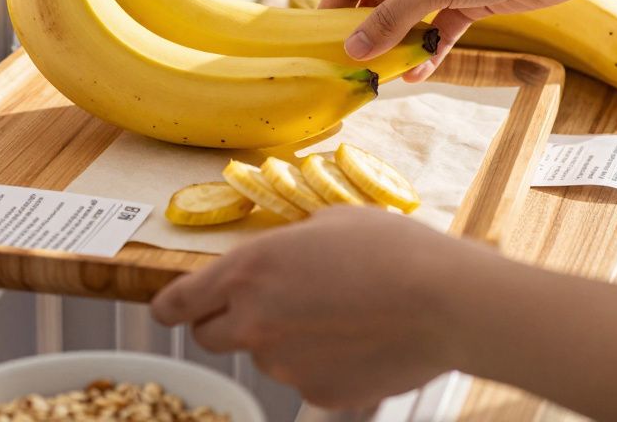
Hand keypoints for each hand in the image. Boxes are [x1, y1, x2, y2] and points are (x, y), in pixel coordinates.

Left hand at [150, 207, 501, 408]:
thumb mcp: (329, 221)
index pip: (176, 303)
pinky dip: (321, 364)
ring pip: (265, 356)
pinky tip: (358, 340)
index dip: (170, 306)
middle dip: (228, 323)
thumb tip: (284, 254)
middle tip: (268, 305)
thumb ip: (288, 243)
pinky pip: (306, 378)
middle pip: (209, 337)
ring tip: (338, 315)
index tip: (174, 307)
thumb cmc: (393, 250)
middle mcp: (253, 322)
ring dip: (284, 341)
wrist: (447, 302)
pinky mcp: (318, 394)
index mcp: (247, 271)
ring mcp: (284, 364)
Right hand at [320, 0, 582, 80]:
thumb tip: (353, 50)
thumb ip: (391, 19)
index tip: (319, 44)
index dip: (333, 8)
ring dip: (398, 44)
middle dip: (367, 32)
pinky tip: (419, 72)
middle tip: (352, 68)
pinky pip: (437, 26)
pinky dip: (428, 48)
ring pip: (408, 16)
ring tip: (385, 76)